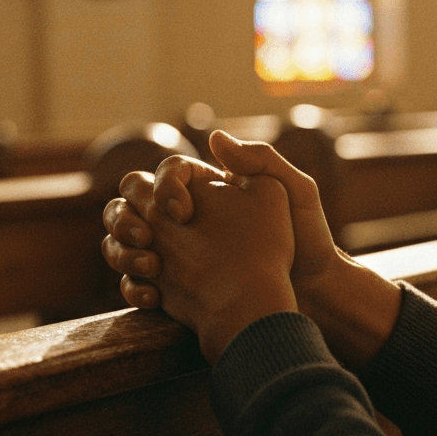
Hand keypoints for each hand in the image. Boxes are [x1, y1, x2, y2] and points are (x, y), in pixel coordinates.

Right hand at [102, 131, 340, 306]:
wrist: (314, 298)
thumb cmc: (310, 242)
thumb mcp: (295, 193)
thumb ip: (260, 161)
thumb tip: (213, 137)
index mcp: (212, 192)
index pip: (168, 173)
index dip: (165, 185)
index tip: (184, 212)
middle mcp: (187, 221)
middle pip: (132, 204)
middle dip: (125, 217)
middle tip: (146, 238)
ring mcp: (176, 256)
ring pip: (123, 243)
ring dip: (121, 252)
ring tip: (150, 269)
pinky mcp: (173, 290)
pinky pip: (135, 284)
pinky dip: (133, 287)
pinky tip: (154, 295)